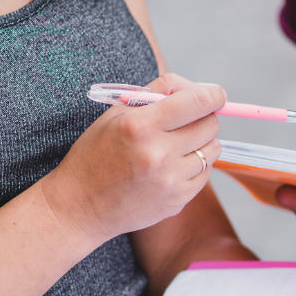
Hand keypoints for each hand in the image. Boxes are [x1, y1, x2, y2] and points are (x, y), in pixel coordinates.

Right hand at [40, 73, 226, 243]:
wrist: (80, 206)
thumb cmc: (97, 154)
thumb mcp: (116, 114)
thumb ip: (157, 94)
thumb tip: (198, 89)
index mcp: (140, 126)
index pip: (197, 102)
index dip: (213, 95)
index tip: (216, 95)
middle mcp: (158, 154)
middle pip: (210, 125)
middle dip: (203, 118)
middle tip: (186, 121)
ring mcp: (170, 181)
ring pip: (213, 150)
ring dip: (201, 143)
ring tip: (176, 145)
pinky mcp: (178, 200)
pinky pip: (206, 173)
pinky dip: (196, 165)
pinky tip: (172, 166)